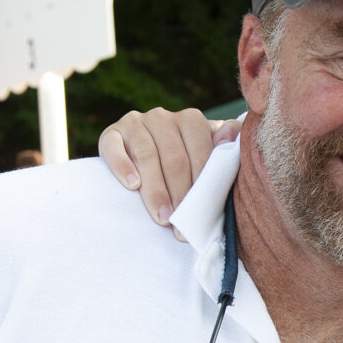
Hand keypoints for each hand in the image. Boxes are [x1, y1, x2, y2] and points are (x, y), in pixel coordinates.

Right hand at [97, 108, 235, 226]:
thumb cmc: (187, 161)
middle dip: (179, 195)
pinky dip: (123, 167)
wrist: (146, 153)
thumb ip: (225, 146)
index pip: (199, 151)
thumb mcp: (209, 153)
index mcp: (191, 120)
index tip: (201, 212)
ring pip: (146, 157)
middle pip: (174, 158)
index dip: (201, 183)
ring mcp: (135, 123)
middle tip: (181, 225)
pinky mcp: (111, 134)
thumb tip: (231, 135)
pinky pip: (113, 148)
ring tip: (162, 218)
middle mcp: (162, 117)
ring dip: (155, 190)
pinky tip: (132, 186)